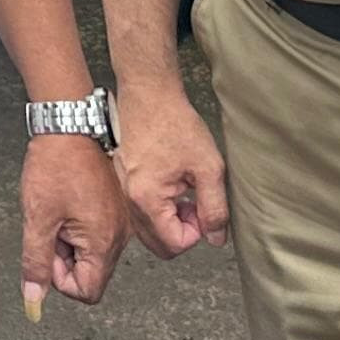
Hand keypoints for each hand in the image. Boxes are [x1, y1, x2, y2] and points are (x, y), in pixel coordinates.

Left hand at [19, 135, 124, 312]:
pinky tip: (65, 205)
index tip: (47, 255)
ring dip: (70, 242)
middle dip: (64, 260)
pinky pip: (97, 233)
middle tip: (49, 229)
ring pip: (92, 253)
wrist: (70, 127)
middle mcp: (119, 234)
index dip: (61, 280)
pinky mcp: (114, 207)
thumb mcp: (38, 218)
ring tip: (56, 213)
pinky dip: (77, 227)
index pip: (87, 291)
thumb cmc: (57, 164)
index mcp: (104, 241)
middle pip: (91, 273)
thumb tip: (34, 297)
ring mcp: (119, 220)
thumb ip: (36, 263)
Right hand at [113, 82, 230, 254]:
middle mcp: (129, 200)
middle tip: (195, 205)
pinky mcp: (124, 182)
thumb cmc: (175, 123)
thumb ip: (215, 208)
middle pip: (158, 244)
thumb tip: (215, 238)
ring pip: (149, 230)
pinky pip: (141, 212)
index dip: (197, 234)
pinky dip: (159, 208)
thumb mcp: (208, 167)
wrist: (149, 95)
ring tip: (184, 193)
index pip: (174, 244)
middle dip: (182, 231)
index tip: (204, 210)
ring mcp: (123, 191)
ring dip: (171, 221)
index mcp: (147, 199)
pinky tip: (172, 184)